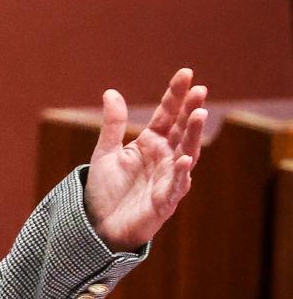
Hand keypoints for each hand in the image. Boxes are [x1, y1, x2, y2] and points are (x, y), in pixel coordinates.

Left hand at [85, 68, 206, 251]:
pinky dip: (181, 172)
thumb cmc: (107, 190)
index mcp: (150, 143)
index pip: (167, 115)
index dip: (176, 95)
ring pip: (187, 153)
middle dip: (191, 110)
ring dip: (193, 135)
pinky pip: (176, 185)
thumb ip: (113, 125)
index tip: (186, 73)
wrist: (98, 225)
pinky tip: (185, 158)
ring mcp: (167, 178)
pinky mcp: (164, 201)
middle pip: (182, 130)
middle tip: (200, 90)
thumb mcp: (105, 153)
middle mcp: (164, 158)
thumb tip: (111, 92)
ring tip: (198, 114)